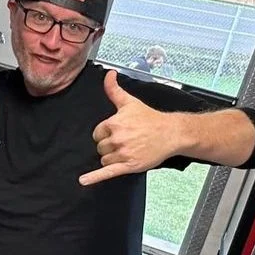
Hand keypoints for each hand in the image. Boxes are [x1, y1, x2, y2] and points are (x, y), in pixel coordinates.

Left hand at [79, 70, 180, 185]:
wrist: (171, 133)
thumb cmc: (150, 118)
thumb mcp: (130, 102)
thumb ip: (114, 90)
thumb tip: (109, 74)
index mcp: (114, 123)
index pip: (97, 134)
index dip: (106, 134)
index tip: (118, 133)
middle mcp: (117, 139)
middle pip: (100, 147)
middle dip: (110, 146)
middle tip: (126, 141)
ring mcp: (123, 153)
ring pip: (104, 160)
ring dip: (112, 158)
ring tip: (128, 150)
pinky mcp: (129, 165)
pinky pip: (107, 172)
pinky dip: (94, 177)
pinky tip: (83, 181)